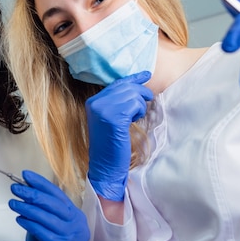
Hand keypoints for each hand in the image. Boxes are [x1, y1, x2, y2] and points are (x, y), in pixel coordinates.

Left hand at [9, 170, 88, 240]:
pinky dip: (30, 224)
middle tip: (16, 188)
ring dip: (27, 209)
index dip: (41, 184)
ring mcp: (74, 240)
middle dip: (32, 194)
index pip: (58, 195)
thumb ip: (39, 210)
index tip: (25, 175)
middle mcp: (79, 227)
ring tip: (13, 203)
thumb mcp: (44, 226)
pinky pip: (44, 233)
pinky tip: (19, 219)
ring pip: (48, 218)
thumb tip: (25, 189)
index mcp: (76, 217)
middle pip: (54, 205)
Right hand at [86, 71, 152, 199]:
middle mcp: (96, 103)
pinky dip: (138, 112)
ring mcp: (103, 109)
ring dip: (139, 107)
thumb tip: (137, 86)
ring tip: (133, 119)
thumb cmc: (111, 144)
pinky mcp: (114, 118)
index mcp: (93, 102)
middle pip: (126, 87)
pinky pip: (134, 105)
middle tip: (145, 104)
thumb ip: (118, 102)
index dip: (133, 79)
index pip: (116, 84)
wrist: (106, 166)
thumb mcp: (111, 119)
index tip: (146, 74)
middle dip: (140, 94)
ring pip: (133, 95)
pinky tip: (133, 121)